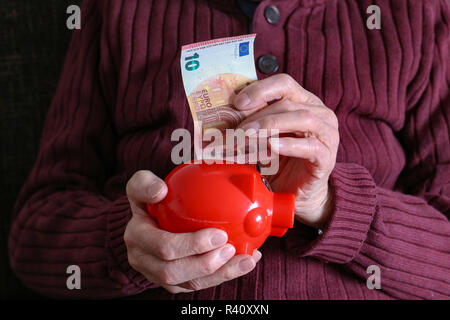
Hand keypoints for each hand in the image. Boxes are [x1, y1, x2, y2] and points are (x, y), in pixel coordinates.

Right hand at [124, 170, 261, 293]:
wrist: (147, 221)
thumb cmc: (149, 200)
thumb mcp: (141, 185)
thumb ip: (145, 183)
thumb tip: (161, 191)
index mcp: (136, 238)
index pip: (164, 247)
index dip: (192, 245)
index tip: (220, 233)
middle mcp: (143, 261)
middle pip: (174, 272)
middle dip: (207, 263)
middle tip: (231, 248)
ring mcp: (158, 275)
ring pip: (190, 283)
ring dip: (221, 274)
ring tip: (245, 260)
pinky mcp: (174, 283)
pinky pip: (199, 284)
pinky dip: (224, 275)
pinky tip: (244, 261)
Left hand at [234, 74, 338, 228]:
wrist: (298, 193)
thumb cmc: (281, 163)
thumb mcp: (263, 138)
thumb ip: (254, 123)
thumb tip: (225, 116)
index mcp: (304, 102)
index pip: (283, 84)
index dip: (260, 90)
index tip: (237, 102)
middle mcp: (320, 113)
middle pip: (287, 103)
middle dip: (257, 117)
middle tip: (235, 132)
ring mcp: (327, 134)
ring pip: (302, 118)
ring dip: (270, 126)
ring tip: (248, 138)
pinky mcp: (327, 157)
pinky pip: (311, 146)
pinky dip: (289, 145)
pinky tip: (272, 147)